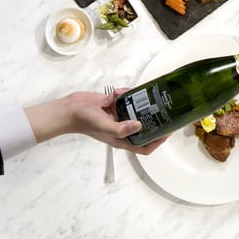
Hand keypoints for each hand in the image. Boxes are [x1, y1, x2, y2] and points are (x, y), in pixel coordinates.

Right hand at [30, 89, 165, 153]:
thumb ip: (120, 128)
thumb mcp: (103, 126)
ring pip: (137, 110)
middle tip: (162, 107)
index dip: (158, 141)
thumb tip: (139, 125)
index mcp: (122, 138)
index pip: (144, 146)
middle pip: (144, 127)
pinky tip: (117, 92)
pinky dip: (124, 93)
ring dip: (138, 102)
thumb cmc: (83, 121)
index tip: (168, 131)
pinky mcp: (114, 105)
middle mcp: (123, 128)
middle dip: (153, 118)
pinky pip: (126, 98)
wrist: (70, 108)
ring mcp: (119, 116)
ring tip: (139, 95)